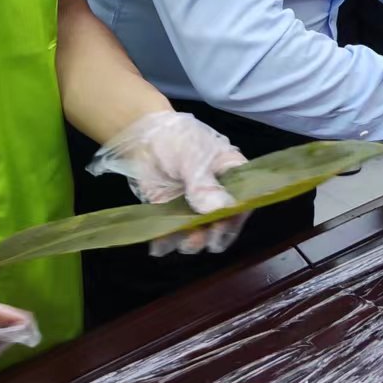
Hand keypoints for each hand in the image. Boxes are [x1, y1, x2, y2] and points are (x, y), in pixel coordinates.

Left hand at [88, 112, 248, 255]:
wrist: (140, 136)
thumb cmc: (176, 139)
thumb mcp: (193, 158)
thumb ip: (205, 185)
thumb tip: (221, 209)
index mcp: (232, 176)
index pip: (242, 202)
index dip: (234, 219)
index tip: (220, 228)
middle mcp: (217, 195)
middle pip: (222, 223)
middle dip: (210, 235)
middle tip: (196, 239)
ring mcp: (194, 206)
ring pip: (199, 232)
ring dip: (190, 242)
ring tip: (179, 242)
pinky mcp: (172, 213)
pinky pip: (174, 233)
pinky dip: (167, 242)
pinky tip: (159, 246)